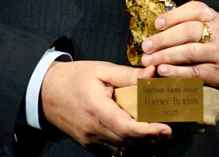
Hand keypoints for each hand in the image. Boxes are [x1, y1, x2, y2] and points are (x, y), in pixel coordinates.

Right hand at [40, 60, 171, 148]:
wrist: (45, 92)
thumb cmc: (74, 77)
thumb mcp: (101, 70)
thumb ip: (128, 74)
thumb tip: (153, 73)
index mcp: (97, 109)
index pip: (127, 127)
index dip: (149, 131)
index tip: (167, 128)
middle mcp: (93, 130)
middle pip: (129, 142)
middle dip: (153, 139)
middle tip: (173, 130)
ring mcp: (90, 140)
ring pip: (123, 149)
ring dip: (144, 145)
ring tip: (161, 134)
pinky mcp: (89, 144)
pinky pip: (113, 151)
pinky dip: (130, 147)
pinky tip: (142, 138)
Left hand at [140, 1, 218, 95]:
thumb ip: (200, 25)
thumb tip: (165, 28)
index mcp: (218, 19)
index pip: (195, 10)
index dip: (174, 15)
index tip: (157, 23)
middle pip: (188, 31)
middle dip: (164, 38)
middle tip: (146, 45)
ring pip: (189, 51)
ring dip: (165, 56)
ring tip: (148, 60)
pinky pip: (195, 72)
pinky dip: (177, 72)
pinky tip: (162, 72)